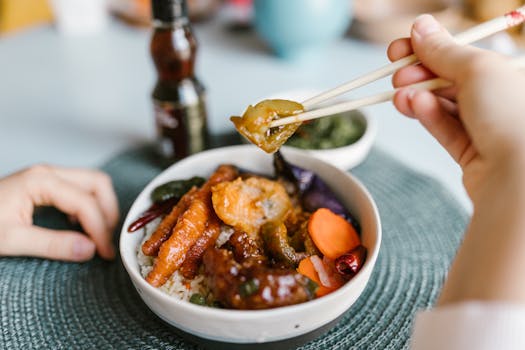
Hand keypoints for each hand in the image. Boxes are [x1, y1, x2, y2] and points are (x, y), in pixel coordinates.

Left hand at [0, 165, 118, 261]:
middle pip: (98, 183)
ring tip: (99, 233)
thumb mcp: (11, 240)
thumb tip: (89, 250)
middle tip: (106, 239)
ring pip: (93, 183)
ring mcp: (48, 175)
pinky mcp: (46, 183)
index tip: (105, 252)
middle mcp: (49, 172)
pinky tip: (81, 225)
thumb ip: (53, 245)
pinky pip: (81, 188)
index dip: (100, 229)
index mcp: (41, 181)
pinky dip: (90, 205)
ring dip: (102, 206)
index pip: (86, 203)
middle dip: (108, 211)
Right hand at [388, 14, 524, 202]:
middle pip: (449, 79)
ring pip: (442, 105)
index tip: (401, 48)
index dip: (428, 49)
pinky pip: (444, 128)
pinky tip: (413, 107)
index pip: (461, 54)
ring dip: (417, 97)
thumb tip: (420, 28)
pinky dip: (427, 116)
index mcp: (506, 72)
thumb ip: (443, 51)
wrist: (518, 176)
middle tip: (397, 74)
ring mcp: (485, 126)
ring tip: (399, 95)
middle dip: (418, 74)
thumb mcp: (476, 69)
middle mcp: (498, 97)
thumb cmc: (512, 117)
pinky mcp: (471, 151)